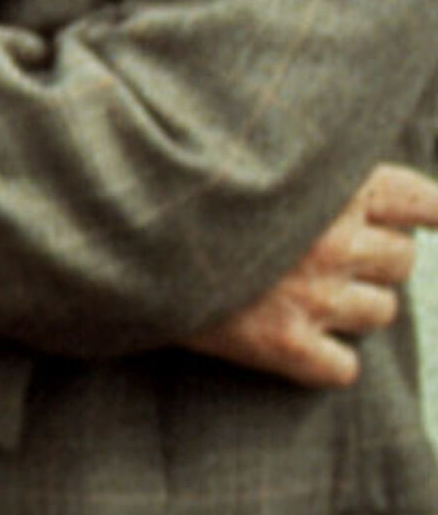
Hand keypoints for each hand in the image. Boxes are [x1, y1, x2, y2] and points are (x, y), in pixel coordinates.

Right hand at [188, 163, 437, 387]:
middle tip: (326, 255)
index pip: (422, 201)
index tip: (419, 219)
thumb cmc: (168, 184)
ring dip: (352, 306)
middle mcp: (330, 239)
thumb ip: (288, 155)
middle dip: (375, 259)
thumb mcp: (232, 145)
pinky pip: (342, 369)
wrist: (108, 229)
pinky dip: (324, 361)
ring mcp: (311, 294)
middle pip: (402, 260)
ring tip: (303, 295)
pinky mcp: (282, 344)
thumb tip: (322, 172)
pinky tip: (291, 342)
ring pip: (380, 312)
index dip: (426, 213)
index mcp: (326, 185)